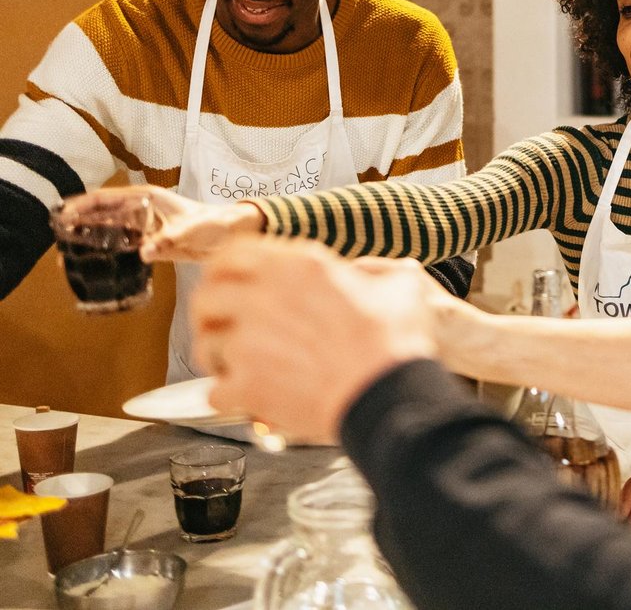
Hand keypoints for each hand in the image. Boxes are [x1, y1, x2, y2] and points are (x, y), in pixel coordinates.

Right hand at [61, 186, 263, 261]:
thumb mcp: (191, 230)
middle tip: (57, 236)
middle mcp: (142, 210)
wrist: (232, 234)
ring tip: (66, 253)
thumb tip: (144, 252)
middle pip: (102, 214)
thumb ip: (169, 239)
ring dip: (89, 238)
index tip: (64, 214)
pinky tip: (92, 262)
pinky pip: (122, 245)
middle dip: (78, 222)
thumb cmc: (215, 223)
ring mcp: (145, 226)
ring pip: (109, 230)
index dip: (84, 205)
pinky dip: (106, 252)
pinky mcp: (150, 242)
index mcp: (148, 198)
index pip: (107, 198)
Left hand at [191, 237, 438, 440]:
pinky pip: (216, 392)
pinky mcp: (247, 385)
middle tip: (221, 328)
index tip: (225, 285)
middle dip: (208, 315)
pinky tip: (248, 400)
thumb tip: (364, 276)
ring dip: (218, 359)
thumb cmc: (396, 343)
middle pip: (206, 296)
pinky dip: (229, 399)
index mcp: (300, 266)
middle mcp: (266, 296)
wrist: (389, 393)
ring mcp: (250, 342)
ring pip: (206, 345)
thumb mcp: (401, 286)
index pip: (232, 254)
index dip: (222, 271)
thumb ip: (375, 272)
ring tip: (236, 369)